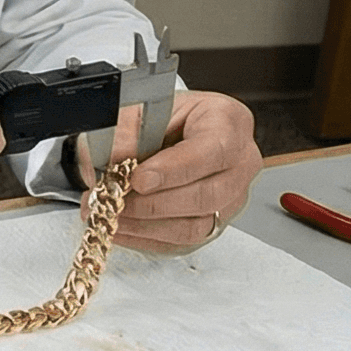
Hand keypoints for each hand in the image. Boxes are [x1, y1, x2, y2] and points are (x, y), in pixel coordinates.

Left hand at [83, 89, 259, 253]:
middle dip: (153, 203)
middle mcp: (240, 164)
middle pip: (206, 196)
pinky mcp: (216, 224)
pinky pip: (184, 242)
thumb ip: (128, 131)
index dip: (173, 170)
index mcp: (229, 123)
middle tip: (113, 199)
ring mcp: (232, 198)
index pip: (212, 151)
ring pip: (196, 225)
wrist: (176, 130)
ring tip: (110, 214)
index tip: (138, 179)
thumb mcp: (143, 108)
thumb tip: (114, 159)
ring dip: (146, 224)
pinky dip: (147, 238)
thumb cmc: (166, 116)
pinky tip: (121, 228)